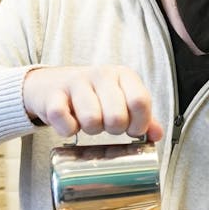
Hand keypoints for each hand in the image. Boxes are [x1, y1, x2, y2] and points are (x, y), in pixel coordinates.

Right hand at [22, 65, 163, 140]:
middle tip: (106, 125)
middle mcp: (101, 74)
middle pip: (117, 117)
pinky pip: (64, 121)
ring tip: (87, 122)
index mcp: (123, 75)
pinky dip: (68, 130)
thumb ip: (141, 117)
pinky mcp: (53, 95)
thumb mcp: (120, 100)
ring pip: (91, 121)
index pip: (140, 102)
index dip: (139, 124)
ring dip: (90, 130)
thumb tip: (157, 134)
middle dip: (113, 130)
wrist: (50, 85)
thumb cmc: (92, 96)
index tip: (132, 130)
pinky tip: (70, 124)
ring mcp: (75, 82)